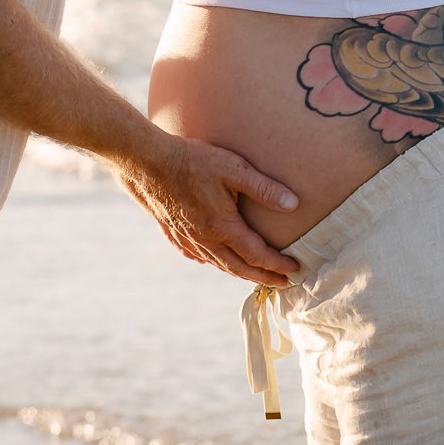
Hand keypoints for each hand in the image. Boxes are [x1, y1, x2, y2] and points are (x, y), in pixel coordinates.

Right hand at [114, 131, 298, 286]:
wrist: (148, 162)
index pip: (257, 255)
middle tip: (283, 283)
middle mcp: (206, 239)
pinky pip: (196, 255)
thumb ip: (265, 189)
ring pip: (218, 263)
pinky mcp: (174, 232)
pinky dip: (212, 262)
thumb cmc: (194, 161)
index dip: (277, 265)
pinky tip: (214, 260)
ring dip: (240, 272)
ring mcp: (188, 238)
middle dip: (263, 277)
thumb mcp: (235, 169)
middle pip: (239, 268)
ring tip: (255, 275)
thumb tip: (293, 205)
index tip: (295, 270)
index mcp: (223, 227)